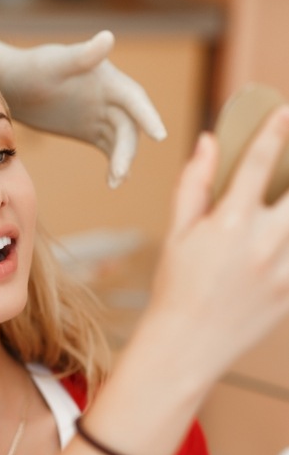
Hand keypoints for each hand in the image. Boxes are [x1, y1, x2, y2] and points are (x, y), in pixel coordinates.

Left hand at [0, 31, 165, 187]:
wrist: (15, 87)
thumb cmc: (33, 69)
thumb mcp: (54, 64)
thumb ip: (81, 56)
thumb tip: (108, 37)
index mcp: (108, 79)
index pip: (134, 98)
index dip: (148, 116)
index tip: (159, 137)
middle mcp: (110, 98)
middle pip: (128, 126)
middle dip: (127, 150)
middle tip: (119, 174)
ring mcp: (102, 116)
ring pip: (121, 141)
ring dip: (122, 162)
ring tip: (114, 183)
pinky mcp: (91, 132)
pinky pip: (109, 150)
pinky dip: (114, 165)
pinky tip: (113, 182)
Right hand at [145, 106, 288, 388]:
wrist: (187, 343)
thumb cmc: (176, 288)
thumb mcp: (177, 234)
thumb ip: (193, 185)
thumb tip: (207, 143)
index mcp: (231, 223)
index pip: (258, 163)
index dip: (274, 131)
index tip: (283, 112)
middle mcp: (264, 242)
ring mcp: (284, 268)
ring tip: (280, 209)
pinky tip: (278, 241)